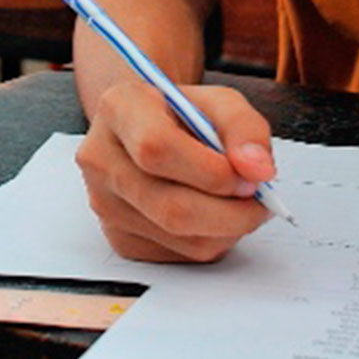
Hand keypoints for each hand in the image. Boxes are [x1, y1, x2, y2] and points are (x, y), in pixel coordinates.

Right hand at [74, 79, 276, 261]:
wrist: (149, 129)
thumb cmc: (181, 115)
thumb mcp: (218, 101)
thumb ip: (244, 127)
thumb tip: (257, 170)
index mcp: (118, 109)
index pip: (155, 148)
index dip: (209, 170)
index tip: (247, 174)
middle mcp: (101, 159)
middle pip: (170, 207)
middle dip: (232, 211)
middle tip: (258, 197)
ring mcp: (105, 204)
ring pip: (182, 238)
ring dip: (228, 228)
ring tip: (237, 201)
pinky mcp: (120, 238)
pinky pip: (181, 256)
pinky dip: (212, 240)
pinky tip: (211, 213)